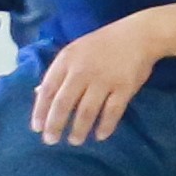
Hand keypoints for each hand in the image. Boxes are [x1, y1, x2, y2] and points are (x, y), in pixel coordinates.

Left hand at [24, 21, 158, 147]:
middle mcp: (82, 71)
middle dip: (55, 125)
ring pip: (86, 111)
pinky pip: (112, 112)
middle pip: (64, 103)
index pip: (48, 90)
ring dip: (79, 129)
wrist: (138, 35)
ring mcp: (104, 80)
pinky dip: (105, 126)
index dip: (40, 111)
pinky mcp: (124, 87)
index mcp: (67, 60)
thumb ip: (58, 72)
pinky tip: (100, 135)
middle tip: (51, 141)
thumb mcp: (75, 52)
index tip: (37, 128)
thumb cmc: (102, 44)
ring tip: (75, 140)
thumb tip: (37, 93)